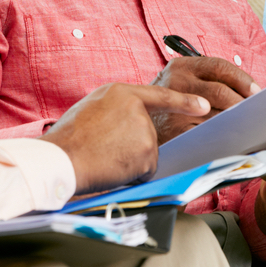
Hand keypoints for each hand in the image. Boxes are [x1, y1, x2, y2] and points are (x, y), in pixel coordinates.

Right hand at [40, 82, 209, 194]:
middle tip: (103, 147)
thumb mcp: (92, 107)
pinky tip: (111, 167)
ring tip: (104, 156)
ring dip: (130, 161)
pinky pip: (146, 170)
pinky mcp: (147, 152)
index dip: (184, 101)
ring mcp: (144, 129)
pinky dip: (132, 174)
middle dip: (132, 146)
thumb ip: (116, 108)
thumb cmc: (68, 137)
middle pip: (149, 132)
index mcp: (120, 92)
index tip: (203, 105)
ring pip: (147, 153)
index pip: (160, 95)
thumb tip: (130, 120)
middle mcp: (137, 107)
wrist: (62, 158)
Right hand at [150, 56, 259, 144]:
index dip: (243, 79)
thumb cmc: (169, 104)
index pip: (219, 66)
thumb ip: (210, 81)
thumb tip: (251, 93)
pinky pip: (206, 135)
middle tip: (257, 114)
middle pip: (220, 91)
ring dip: (236, 123)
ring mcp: (173, 107)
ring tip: (249, 127)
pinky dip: (223, 138)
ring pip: (216, 114)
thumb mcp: (182, 82)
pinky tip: (232, 141)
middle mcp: (175, 82)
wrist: (135, 123)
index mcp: (182, 66)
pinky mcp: (174, 130)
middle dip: (243, 104)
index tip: (258, 92)